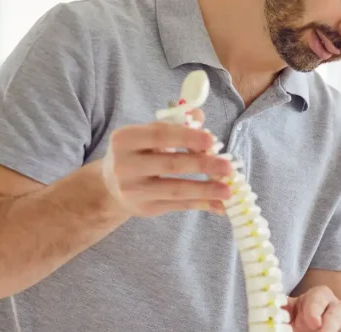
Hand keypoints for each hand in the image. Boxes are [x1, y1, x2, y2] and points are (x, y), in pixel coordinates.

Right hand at [100, 109, 233, 216]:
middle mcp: (125, 165)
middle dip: (202, 165)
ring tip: (228, 191)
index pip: (159, 135)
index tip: (211, 141)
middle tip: (228, 167)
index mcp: (125, 139)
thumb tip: (199, 115)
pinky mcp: (144, 208)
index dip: (187, 137)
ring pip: (175, 189)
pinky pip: (177, 206)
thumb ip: (174, 125)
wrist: (112, 186)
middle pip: (170, 164)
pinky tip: (219, 205)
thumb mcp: (149, 135)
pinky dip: (201, 204)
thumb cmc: (138, 154)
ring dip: (205, 190)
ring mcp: (133, 190)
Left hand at [284, 285, 340, 331]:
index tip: (312, 323)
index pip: (319, 299)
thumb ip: (282, 311)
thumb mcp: (292, 311)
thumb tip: (272, 314)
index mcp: (321, 296)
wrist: (328, 325)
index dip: (315, 311)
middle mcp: (340, 309)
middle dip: (330, 330)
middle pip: (337, 318)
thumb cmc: (305, 318)